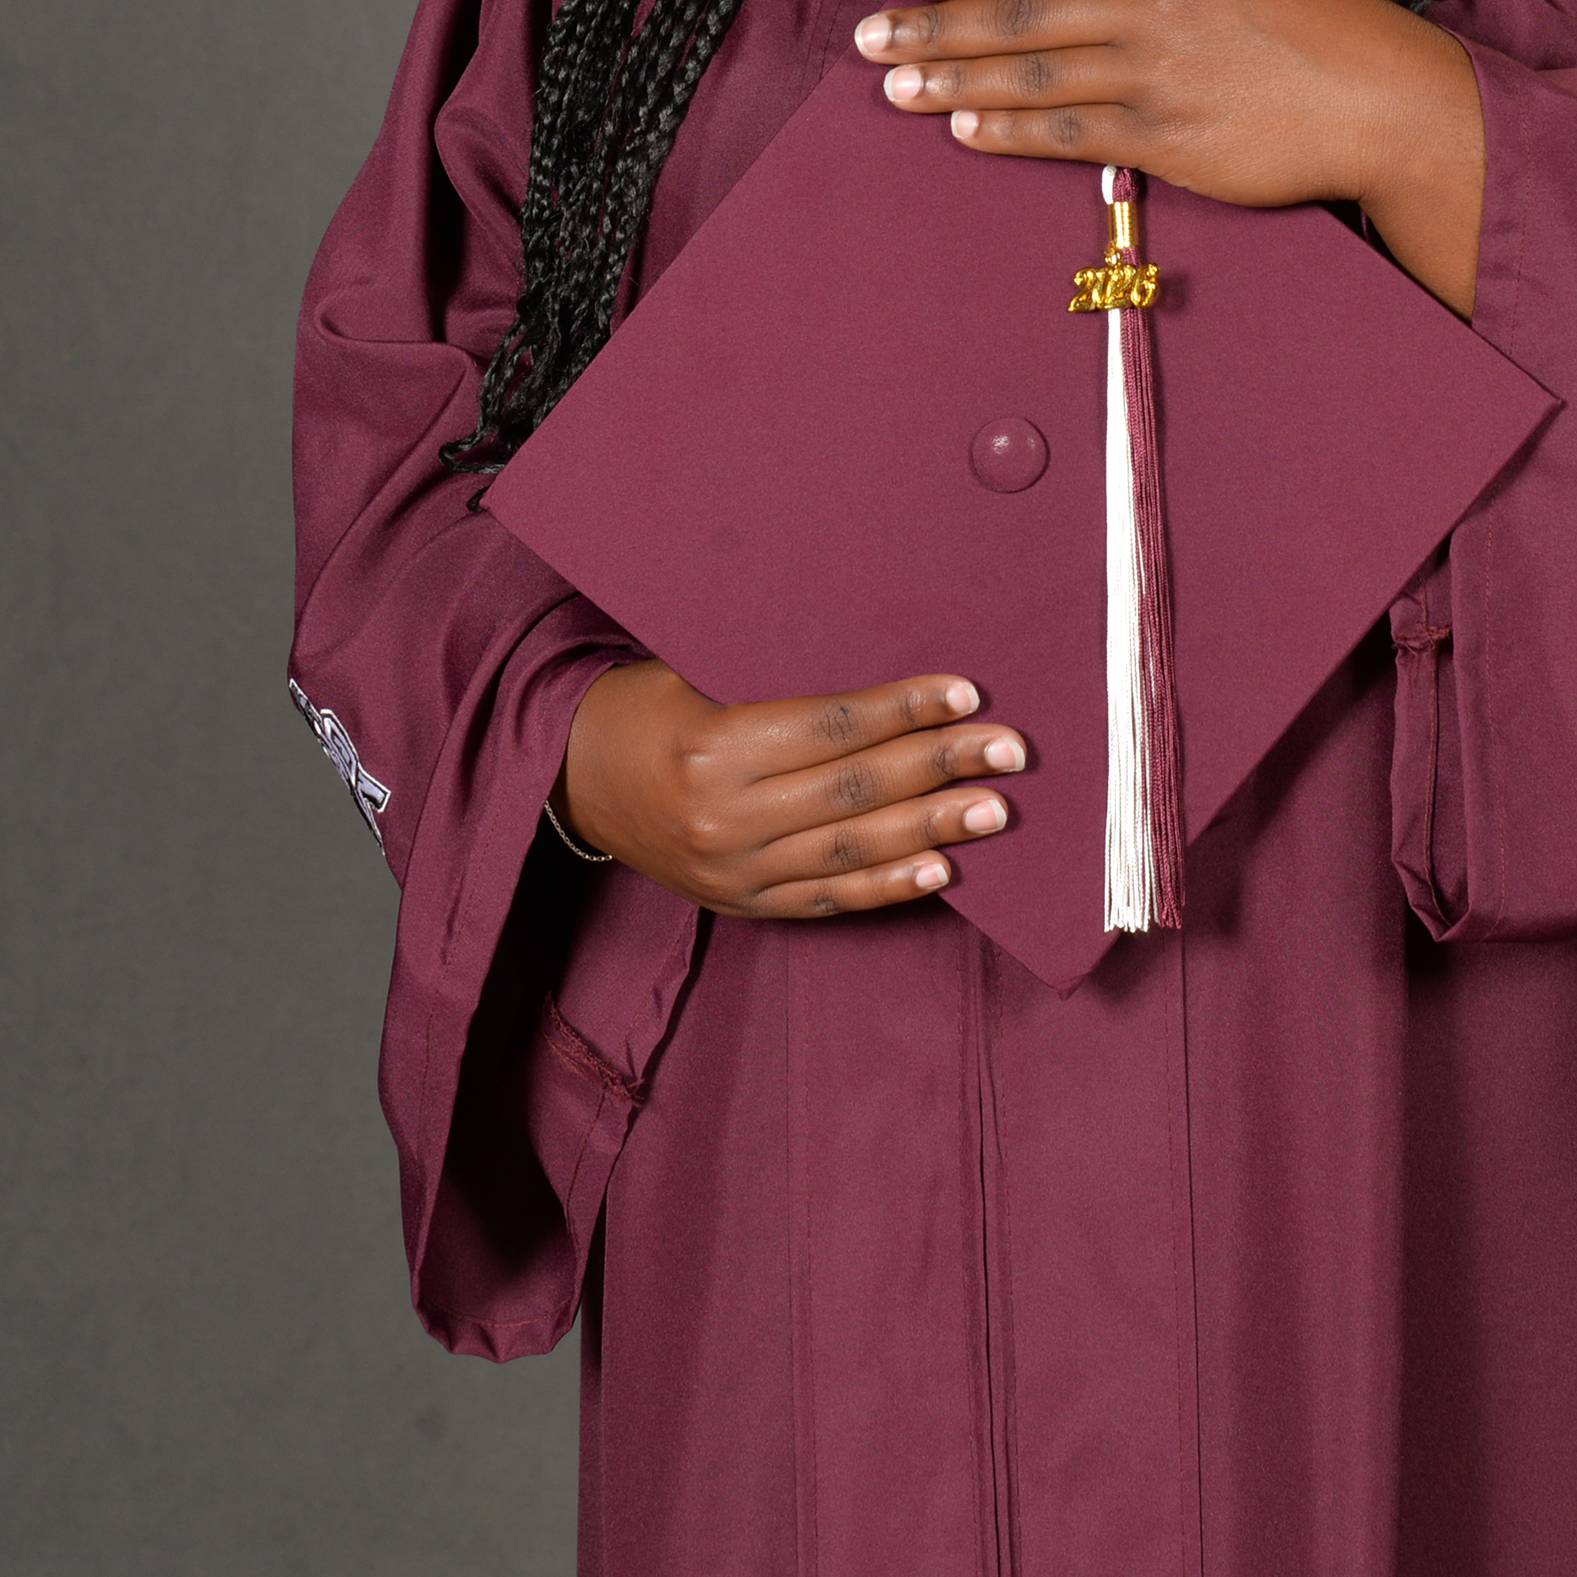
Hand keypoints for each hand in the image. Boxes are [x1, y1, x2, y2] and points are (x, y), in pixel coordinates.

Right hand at [556, 662, 1021, 915]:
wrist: (567, 780)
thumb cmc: (640, 708)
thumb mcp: (693, 672)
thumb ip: (779, 683)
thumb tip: (884, 677)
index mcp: (713, 747)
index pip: (832, 727)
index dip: (903, 710)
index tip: (966, 693)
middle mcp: (725, 817)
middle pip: (854, 790)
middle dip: (939, 767)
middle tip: (1010, 750)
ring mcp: (733, 871)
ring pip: (849, 849)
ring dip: (931, 829)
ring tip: (994, 810)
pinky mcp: (739, 904)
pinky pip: (825, 898)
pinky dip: (886, 886)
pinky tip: (940, 870)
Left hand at [854, 0, 1486, 313]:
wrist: (1386, 98)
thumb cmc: (1325, 33)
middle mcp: (1149, 8)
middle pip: (1018, 14)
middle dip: (934, 22)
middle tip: (871, 34)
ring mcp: (1153, 75)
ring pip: (1030, 73)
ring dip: (951, 78)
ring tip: (894, 85)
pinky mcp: (1166, 139)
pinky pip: (1068, 133)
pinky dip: (1010, 129)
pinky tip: (964, 128)